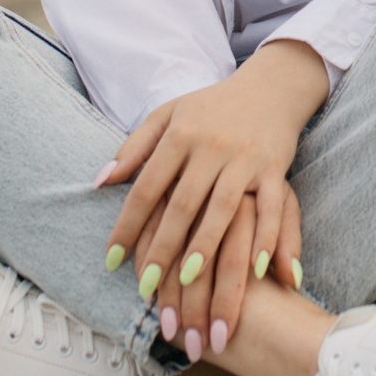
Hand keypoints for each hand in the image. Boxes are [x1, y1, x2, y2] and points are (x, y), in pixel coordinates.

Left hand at [97, 39, 326, 356]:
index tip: (110, 261)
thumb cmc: (211, 108)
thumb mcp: (168, 115)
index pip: (146, 187)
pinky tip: (259, 270)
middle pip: (183, 204)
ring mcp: (245, 158)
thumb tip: (100, 182)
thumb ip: (134, 147)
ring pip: (224, 208)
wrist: (270, 87)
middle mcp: (211, 146)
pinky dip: (268, 238)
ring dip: (207, 246)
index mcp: (179, 134)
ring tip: (189, 281)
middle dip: (163, 248)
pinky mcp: (275, 168)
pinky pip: (274, 207)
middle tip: (146, 288)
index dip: (127, 225)